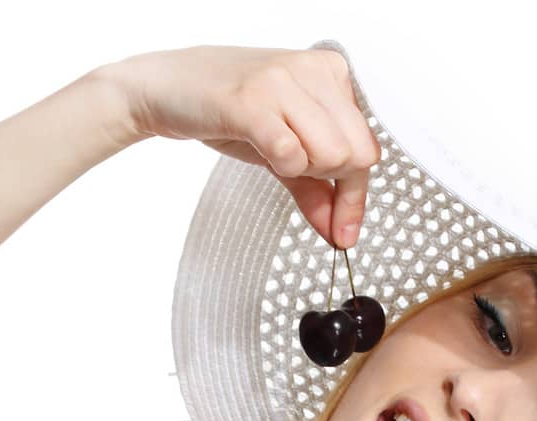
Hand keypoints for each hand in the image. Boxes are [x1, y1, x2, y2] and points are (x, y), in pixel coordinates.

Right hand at [98, 45, 380, 247]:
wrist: (168, 88)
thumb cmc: (229, 110)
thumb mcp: (284, 150)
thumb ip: (317, 190)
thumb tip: (342, 233)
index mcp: (330, 72)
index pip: (368, 146)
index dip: (355, 193)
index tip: (342, 223)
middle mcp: (312, 70)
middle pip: (357, 154)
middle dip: (329, 180)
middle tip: (294, 170)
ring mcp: (283, 82)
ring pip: (332, 154)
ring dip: (303, 171)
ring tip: (274, 152)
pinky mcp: (252, 101)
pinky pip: (291, 154)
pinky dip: (282, 167)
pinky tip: (263, 151)